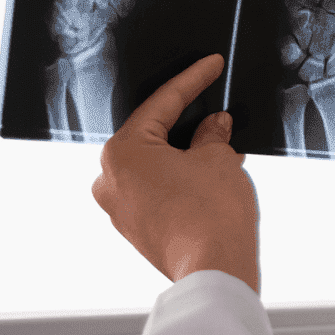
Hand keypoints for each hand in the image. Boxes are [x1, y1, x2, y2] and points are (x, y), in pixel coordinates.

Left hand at [91, 55, 259, 293]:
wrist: (215, 270)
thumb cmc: (211, 215)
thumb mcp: (218, 158)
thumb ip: (212, 135)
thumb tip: (214, 126)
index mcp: (122, 152)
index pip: (162, 103)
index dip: (193, 80)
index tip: (210, 65)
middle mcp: (110, 179)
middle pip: (153, 134)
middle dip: (188, 120)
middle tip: (217, 104)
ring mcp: (120, 208)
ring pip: (155, 163)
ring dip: (187, 152)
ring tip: (224, 144)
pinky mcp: (136, 228)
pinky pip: (157, 188)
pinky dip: (181, 175)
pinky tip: (212, 172)